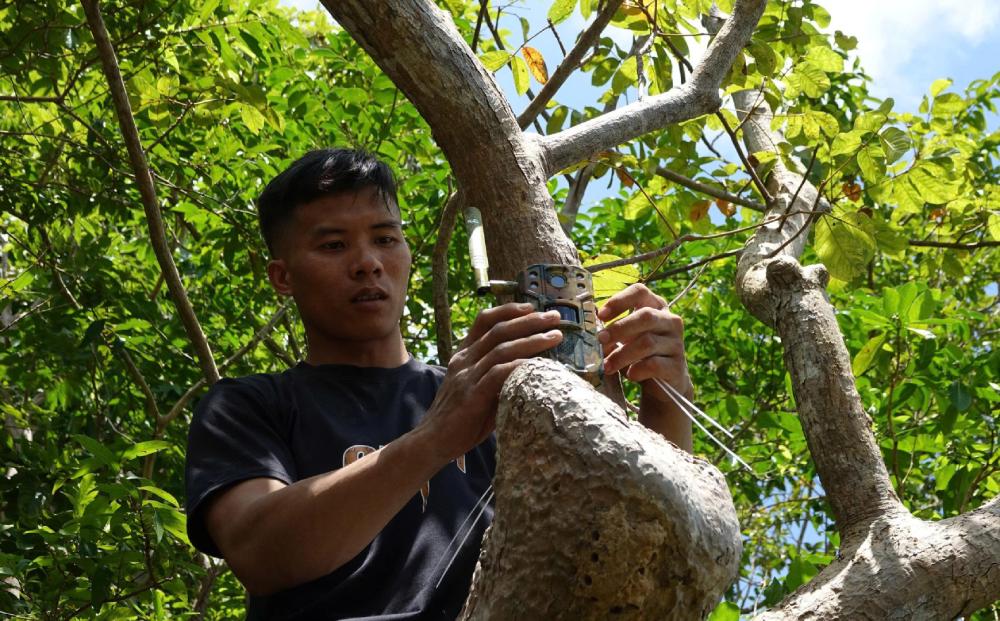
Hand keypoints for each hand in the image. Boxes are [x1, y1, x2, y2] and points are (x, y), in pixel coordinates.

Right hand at [419, 303, 563, 462]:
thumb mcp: (477, 389)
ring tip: (555, 336)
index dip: (508, 310)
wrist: (432, 440)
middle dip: (529, 321)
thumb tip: (529, 369)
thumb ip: (497, 376)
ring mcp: (467, 376)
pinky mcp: (471, 395)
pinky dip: (519, 366)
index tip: (531, 307)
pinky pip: (498, 374)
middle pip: (498, 330)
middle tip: (555, 318)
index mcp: (464, 355)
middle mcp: (464, 360)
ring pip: (501, 348)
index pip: (484, 320)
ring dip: (532, 340)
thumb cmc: (460, 418)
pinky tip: (537, 364)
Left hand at [596, 284, 693, 448]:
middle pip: (645, 316)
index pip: (640, 292)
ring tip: (607, 365)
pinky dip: (637, 369)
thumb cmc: (640, 354)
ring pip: (647, 342)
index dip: (620, 300)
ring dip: (622, 354)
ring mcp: (676, 343)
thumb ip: (612, 330)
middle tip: (600, 340)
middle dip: (619, 328)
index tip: (601, 315)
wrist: (664, 383)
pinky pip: (654, 364)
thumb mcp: (626, 338)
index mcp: (656, 307)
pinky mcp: (677, 366)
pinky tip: (630, 375)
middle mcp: (670, 321)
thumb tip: (592, 327)